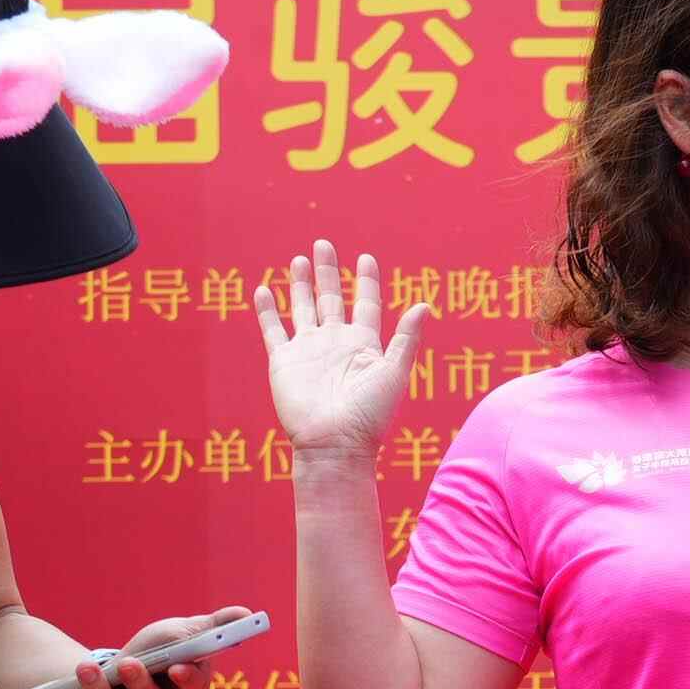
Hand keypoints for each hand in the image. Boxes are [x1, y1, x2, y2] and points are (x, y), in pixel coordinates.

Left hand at [67, 609, 255, 688]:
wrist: (119, 669)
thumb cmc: (157, 648)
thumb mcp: (180, 630)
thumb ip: (212, 624)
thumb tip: (247, 614)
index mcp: (190, 685)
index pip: (195, 685)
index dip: (188, 678)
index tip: (177, 665)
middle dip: (141, 688)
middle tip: (126, 663)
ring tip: (85, 668)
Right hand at [256, 241, 431, 456]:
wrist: (334, 443)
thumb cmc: (370, 414)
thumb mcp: (394, 372)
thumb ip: (407, 338)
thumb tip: (425, 304)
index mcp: (364, 345)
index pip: (366, 304)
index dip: (367, 281)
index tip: (366, 258)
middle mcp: (335, 344)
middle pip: (331, 298)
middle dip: (328, 272)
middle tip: (323, 244)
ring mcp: (308, 351)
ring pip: (302, 308)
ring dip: (300, 285)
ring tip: (299, 259)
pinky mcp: (284, 361)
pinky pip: (273, 330)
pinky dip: (267, 310)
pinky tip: (264, 290)